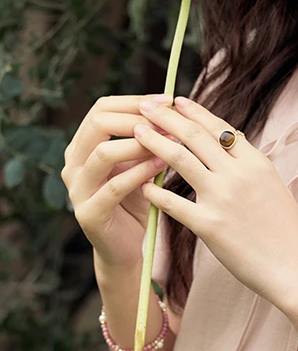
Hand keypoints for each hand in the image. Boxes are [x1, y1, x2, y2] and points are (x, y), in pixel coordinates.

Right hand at [62, 93, 174, 268]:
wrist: (126, 249)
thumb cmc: (136, 203)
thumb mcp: (140, 166)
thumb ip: (145, 141)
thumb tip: (170, 108)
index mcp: (82, 147)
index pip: (102, 109)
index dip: (135, 101)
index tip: (167, 101)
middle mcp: (73, 163)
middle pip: (98, 123)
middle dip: (137, 118)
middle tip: (168, 121)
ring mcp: (76, 188)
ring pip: (103, 152)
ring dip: (140, 144)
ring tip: (170, 142)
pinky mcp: (89, 213)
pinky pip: (114, 186)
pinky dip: (140, 173)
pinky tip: (162, 166)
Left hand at [134, 96, 297, 309]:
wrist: (294, 269)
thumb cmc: (287, 233)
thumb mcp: (275, 188)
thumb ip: (251, 168)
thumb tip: (232, 150)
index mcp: (257, 163)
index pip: (219, 127)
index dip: (194, 112)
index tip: (176, 102)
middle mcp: (238, 175)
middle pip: (195, 135)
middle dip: (166, 117)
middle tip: (145, 106)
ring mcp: (222, 199)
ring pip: (180, 159)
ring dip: (154, 141)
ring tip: (136, 132)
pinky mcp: (209, 226)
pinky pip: (173, 203)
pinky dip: (155, 192)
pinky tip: (143, 186)